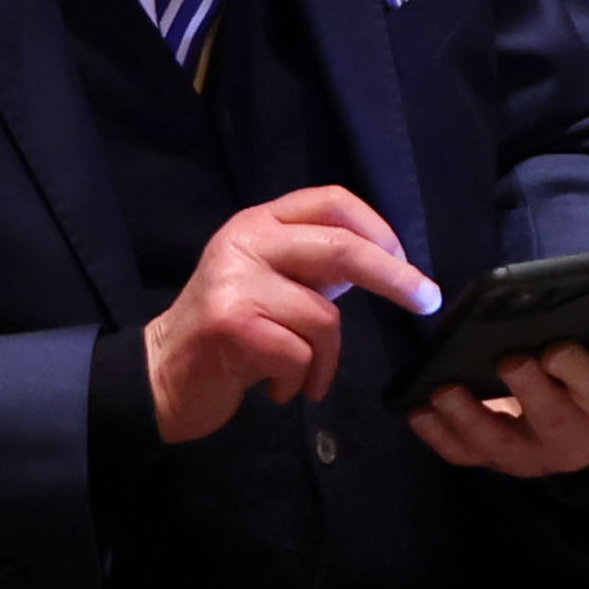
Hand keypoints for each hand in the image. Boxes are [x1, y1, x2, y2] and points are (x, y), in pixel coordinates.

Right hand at [146, 185, 440, 444]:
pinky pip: (301, 355)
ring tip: (301, 377)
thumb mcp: (268, 282)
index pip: (330, 200)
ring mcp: (235, 283)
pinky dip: (300, 382)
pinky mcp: (231, 326)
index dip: (377, 227)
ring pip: (324, 317)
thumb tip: (385, 259)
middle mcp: (245, 242)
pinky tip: (275, 388)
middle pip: (340, 247)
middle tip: (427, 300)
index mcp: (258, 224)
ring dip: (326, 361)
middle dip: (395, 276)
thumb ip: (312, 265)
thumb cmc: (226, 335)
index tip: (405, 259)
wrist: (161, 376)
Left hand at [408, 341, 588, 478]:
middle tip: (508, 361)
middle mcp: (572, 439)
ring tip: (444, 390)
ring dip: (469, 416)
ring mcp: (530, 457)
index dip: (576, 369)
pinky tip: (418, 410)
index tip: (555, 348)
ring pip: (499, 444)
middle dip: (528, 390)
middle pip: (551, 419)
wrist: (575, 425)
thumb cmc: (580, 375)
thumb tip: (538, 302)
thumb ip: (576, 334)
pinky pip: (463, 453)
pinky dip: (437, 434)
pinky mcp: (494, 461)